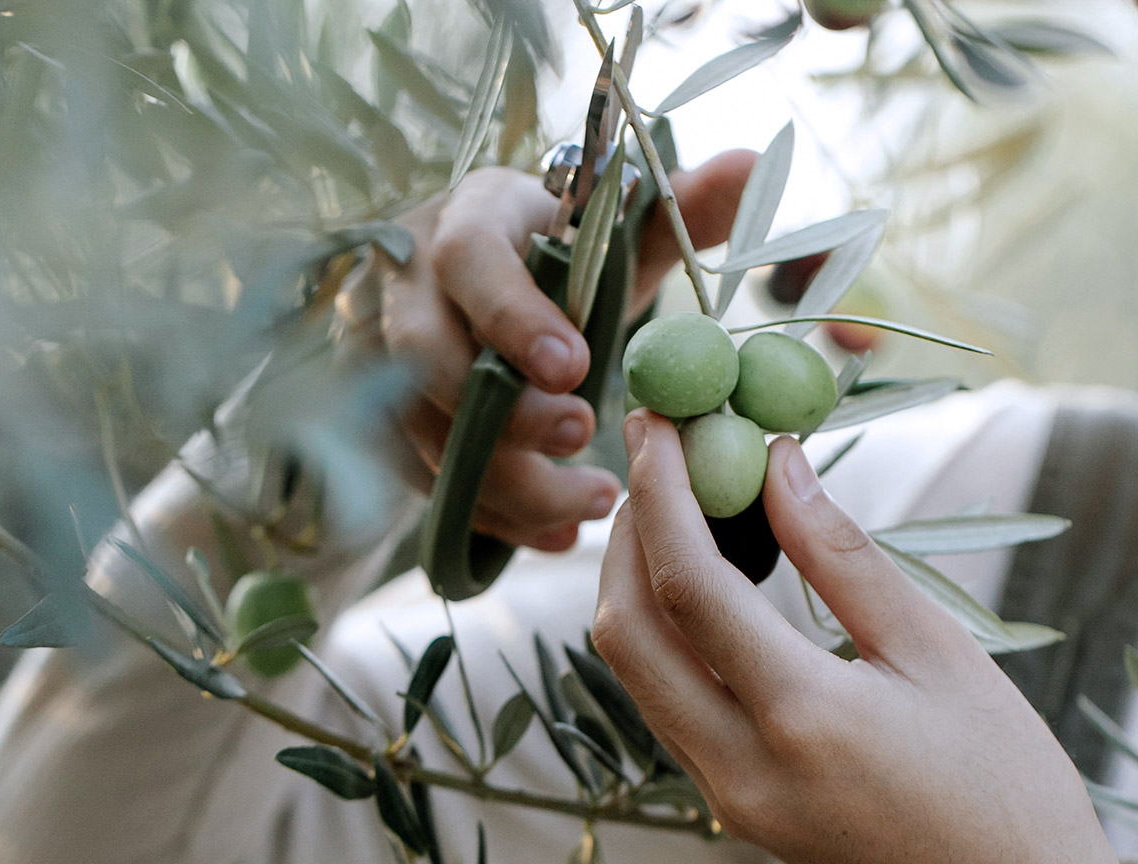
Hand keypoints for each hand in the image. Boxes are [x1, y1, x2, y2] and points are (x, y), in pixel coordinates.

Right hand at [340, 154, 754, 552]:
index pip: (467, 259)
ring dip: (507, 481)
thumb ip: (685, 204)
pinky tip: (556, 531)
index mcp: (469, 218)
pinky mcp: (389, 420)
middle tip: (582, 436)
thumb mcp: (620, 226)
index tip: (578, 368)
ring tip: (593, 501)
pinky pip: (425, 480)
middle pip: (425, 360)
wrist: (495, 279)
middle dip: (504, 413)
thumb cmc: (562, 252)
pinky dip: (493, 514)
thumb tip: (752, 164)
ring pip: (421, 432)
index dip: (513, 317)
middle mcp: (409, 285)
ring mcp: (384, 358)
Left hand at [592, 411, 1116, 863]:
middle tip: (656, 456)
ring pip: (635, 673)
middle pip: (627, 633)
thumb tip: (777, 463)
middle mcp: (740, 768)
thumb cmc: (1005, 783)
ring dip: (636, 581)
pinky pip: (665, 705)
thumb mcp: (939, 653)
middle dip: (628, 533)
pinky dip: (664, 632)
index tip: (656, 422)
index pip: (688, 587)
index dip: (661, 492)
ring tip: (677, 503)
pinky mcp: (731, 806)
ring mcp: (726, 797)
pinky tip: (701, 581)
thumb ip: (842, 555)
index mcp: (802, 719)